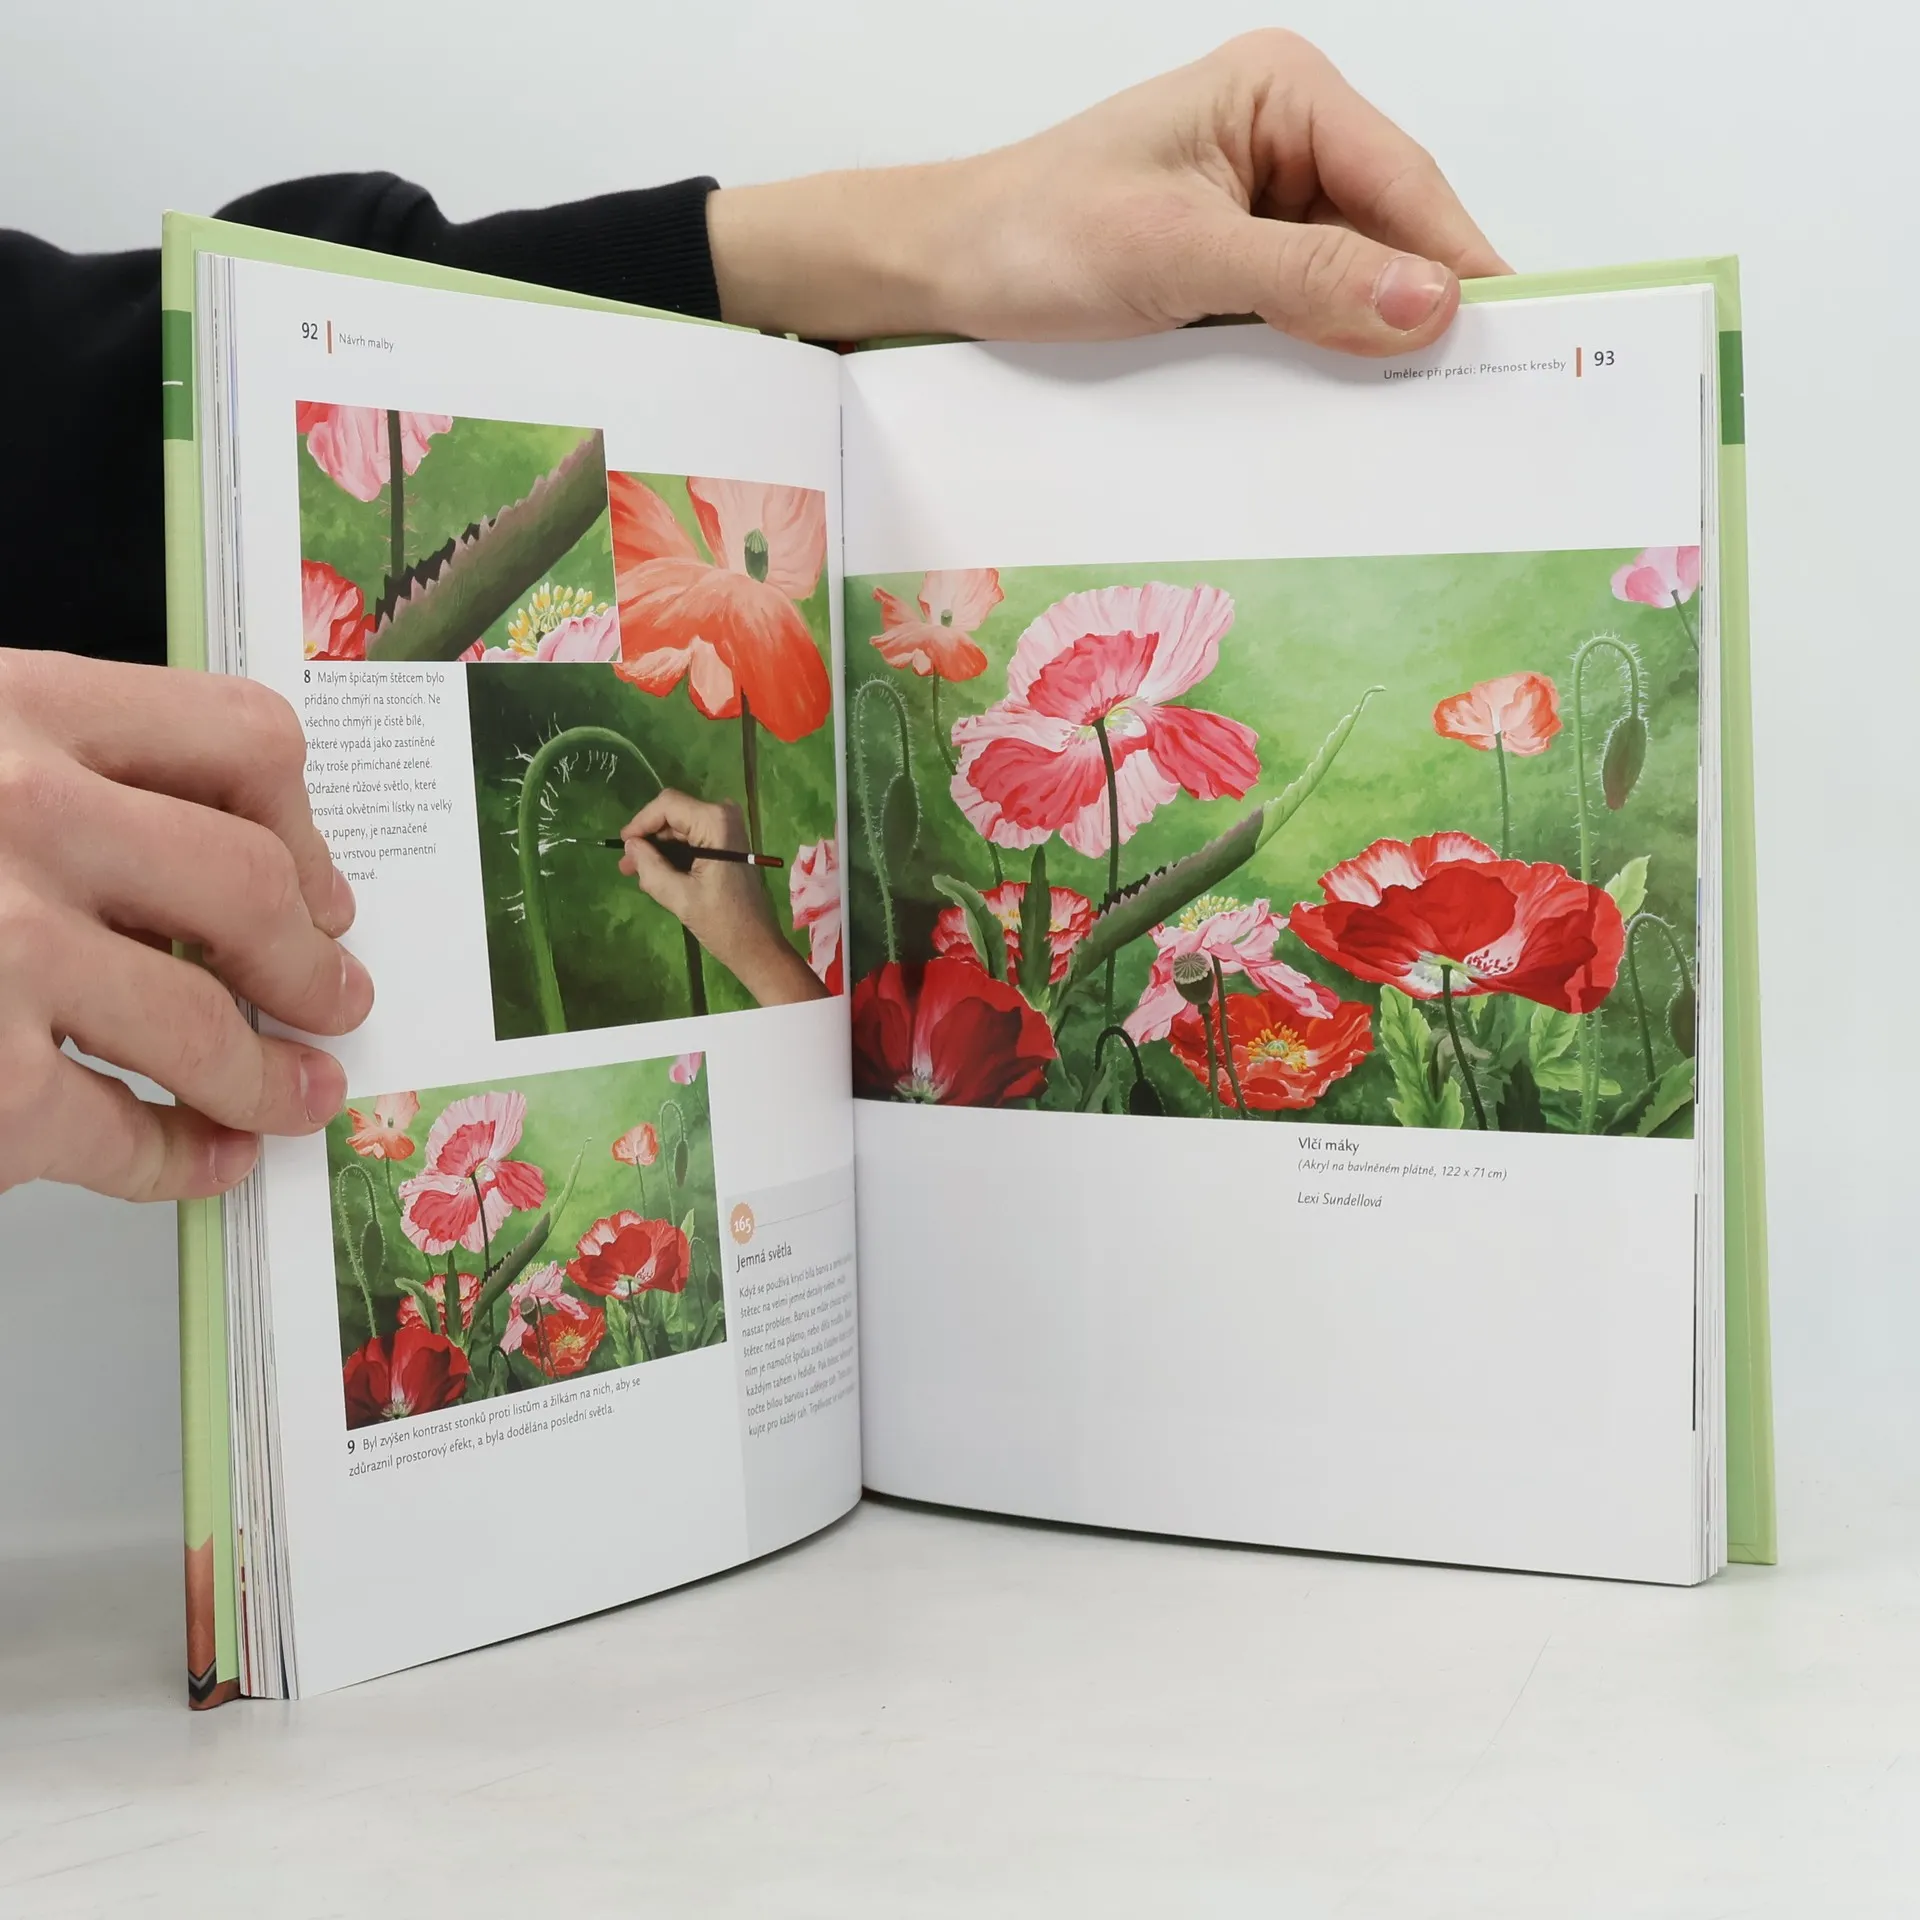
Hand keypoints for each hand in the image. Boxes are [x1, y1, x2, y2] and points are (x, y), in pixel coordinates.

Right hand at [0, 651, 371, 1199]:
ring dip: (270, 1076)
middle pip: (248, 889)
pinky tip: (205, 1161)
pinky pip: (115, 1132)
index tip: (317, 882)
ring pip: (202, 1024)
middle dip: (310, 962)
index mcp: (15, 708)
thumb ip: (50, 776)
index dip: (300, 824)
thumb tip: (216, 874)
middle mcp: (15, 812)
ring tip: (299, 1097)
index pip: (239, 740)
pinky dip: (179, 1159)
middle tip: (334, 999)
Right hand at [619, 790, 827, 1007]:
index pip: (667, 805)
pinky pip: (692, 839)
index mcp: (715, 822)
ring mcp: (727, 829)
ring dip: (657, 849)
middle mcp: (723, 816)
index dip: (640, 822)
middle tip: (626, 866)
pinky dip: (673, 854)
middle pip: (672, 815)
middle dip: (648, 839)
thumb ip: (650, 867)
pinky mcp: (727, 843)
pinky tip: (657, 875)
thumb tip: (629, 846)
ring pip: (679, 828)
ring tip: (637, 874)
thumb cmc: (722, 922)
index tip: (623, 846)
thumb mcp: (680, 897)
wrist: (756, 943)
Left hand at [709, 30, 1507, 355]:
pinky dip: (1326, 350)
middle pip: (1390, 227)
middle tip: (1480, 392)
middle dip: (1422, 303)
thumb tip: (1427, 303)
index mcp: (1279, 93)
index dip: (1459, 260)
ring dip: (1374, 336)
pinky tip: (1349, 397)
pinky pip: (1308, 306)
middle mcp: (1284, 135)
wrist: (944, 270)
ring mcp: (1263, 198)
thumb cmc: (1036, 236)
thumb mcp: (1179, 259)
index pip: (1400, 180)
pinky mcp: (1238, 257)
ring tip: (1424, 409)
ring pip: (1355, 275)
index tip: (1516, 332)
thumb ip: (1307, 281)